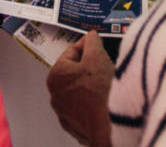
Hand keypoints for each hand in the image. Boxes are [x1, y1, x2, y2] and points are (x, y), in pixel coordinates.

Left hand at [47, 31, 113, 146]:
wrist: (110, 126)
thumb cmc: (100, 92)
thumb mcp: (97, 56)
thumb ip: (92, 41)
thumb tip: (91, 37)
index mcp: (56, 75)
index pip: (73, 52)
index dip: (89, 47)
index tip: (98, 47)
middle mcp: (55, 96)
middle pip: (76, 72)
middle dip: (91, 69)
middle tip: (104, 69)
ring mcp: (65, 114)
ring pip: (81, 91)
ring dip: (92, 87)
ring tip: (106, 88)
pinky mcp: (76, 127)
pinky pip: (85, 109)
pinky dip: (93, 105)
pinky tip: (104, 103)